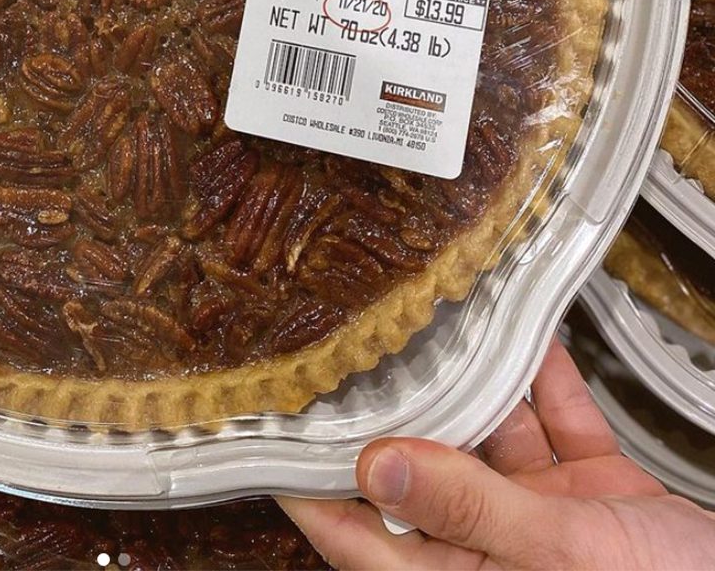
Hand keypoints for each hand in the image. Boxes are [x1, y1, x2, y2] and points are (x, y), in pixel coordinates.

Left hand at [279, 338, 714, 568]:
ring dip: (472, 381)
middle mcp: (498, 552)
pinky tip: (525, 336)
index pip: (361, 534)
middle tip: (349, 347)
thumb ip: (467, 506)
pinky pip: (556, 425)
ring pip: (489, 437)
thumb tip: (374, 466)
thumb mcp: (562, 556)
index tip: (271, 430)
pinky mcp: (597, 495)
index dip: (311, 484)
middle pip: (421, 472)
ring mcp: (548, 522)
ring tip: (432, 322)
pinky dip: (543, 381)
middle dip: (395, 408)